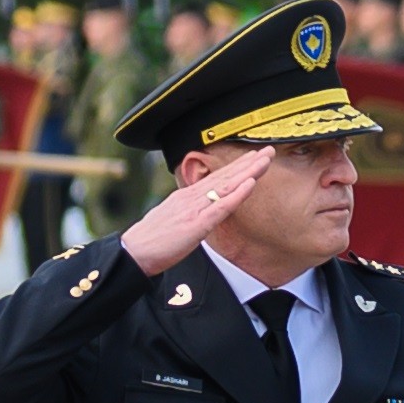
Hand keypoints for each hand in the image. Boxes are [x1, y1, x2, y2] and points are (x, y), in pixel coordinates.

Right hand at [119, 146, 269, 274]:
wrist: (133, 252)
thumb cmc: (152, 241)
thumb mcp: (172, 220)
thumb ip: (188, 212)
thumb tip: (199, 211)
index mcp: (186, 197)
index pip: (216, 178)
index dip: (236, 167)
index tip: (253, 157)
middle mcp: (192, 198)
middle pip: (225, 176)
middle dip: (248, 162)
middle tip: (269, 150)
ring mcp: (195, 209)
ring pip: (227, 185)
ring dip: (248, 171)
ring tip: (266, 159)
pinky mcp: (197, 224)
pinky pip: (221, 206)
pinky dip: (237, 193)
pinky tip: (250, 182)